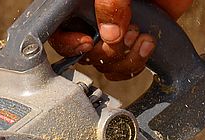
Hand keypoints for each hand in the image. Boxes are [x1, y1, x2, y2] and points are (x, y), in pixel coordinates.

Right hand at [48, 0, 193, 80]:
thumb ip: (111, 3)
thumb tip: (110, 37)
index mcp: (80, 3)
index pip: (57, 30)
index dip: (67, 43)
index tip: (87, 42)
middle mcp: (92, 17)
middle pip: (83, 55)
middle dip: (106, 53)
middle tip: (127, 34)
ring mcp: (113, 31)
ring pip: (104, 65)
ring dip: (124, 61)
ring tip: (142, 37)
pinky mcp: (132, 40)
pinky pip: (122, 68)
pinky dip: (134, 64)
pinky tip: (147, 43)